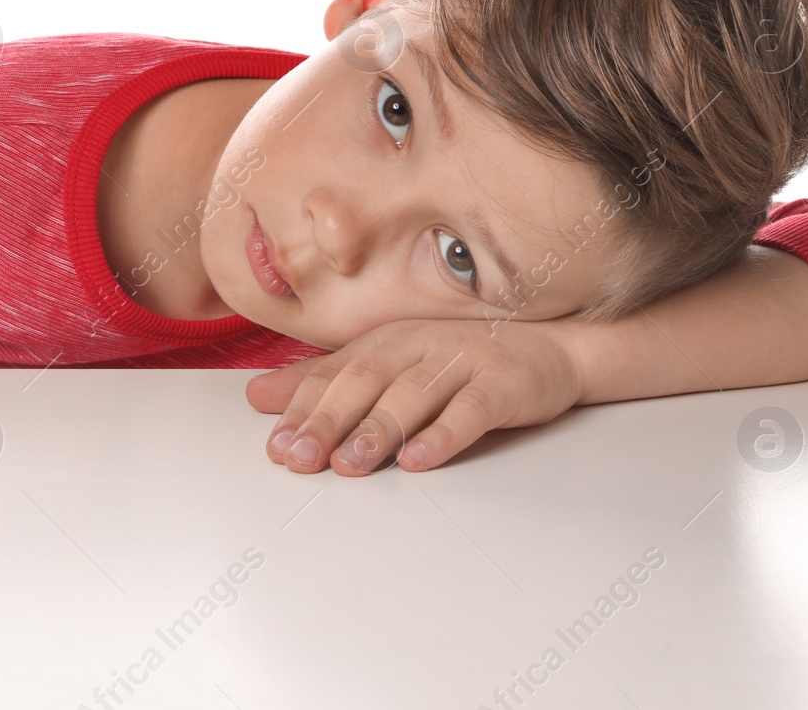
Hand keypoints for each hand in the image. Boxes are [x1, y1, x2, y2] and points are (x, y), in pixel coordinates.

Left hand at [245, 317, 585, 474]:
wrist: (552, 349)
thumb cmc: (460, 361)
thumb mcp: (388, 364)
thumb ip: (325, 381)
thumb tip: (256, 396)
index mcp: (385, 342)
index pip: (333, 375)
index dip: (302, 409)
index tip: (276, 447)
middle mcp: (417, 345)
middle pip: (364, 382)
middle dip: (328, 422)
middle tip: (302, 459)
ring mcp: (461, 361)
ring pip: (412, 395)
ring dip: (379, 431)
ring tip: (351, 464)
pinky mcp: (503, 383)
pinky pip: (471, 409)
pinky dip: (444, 434)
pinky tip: (421, 459)